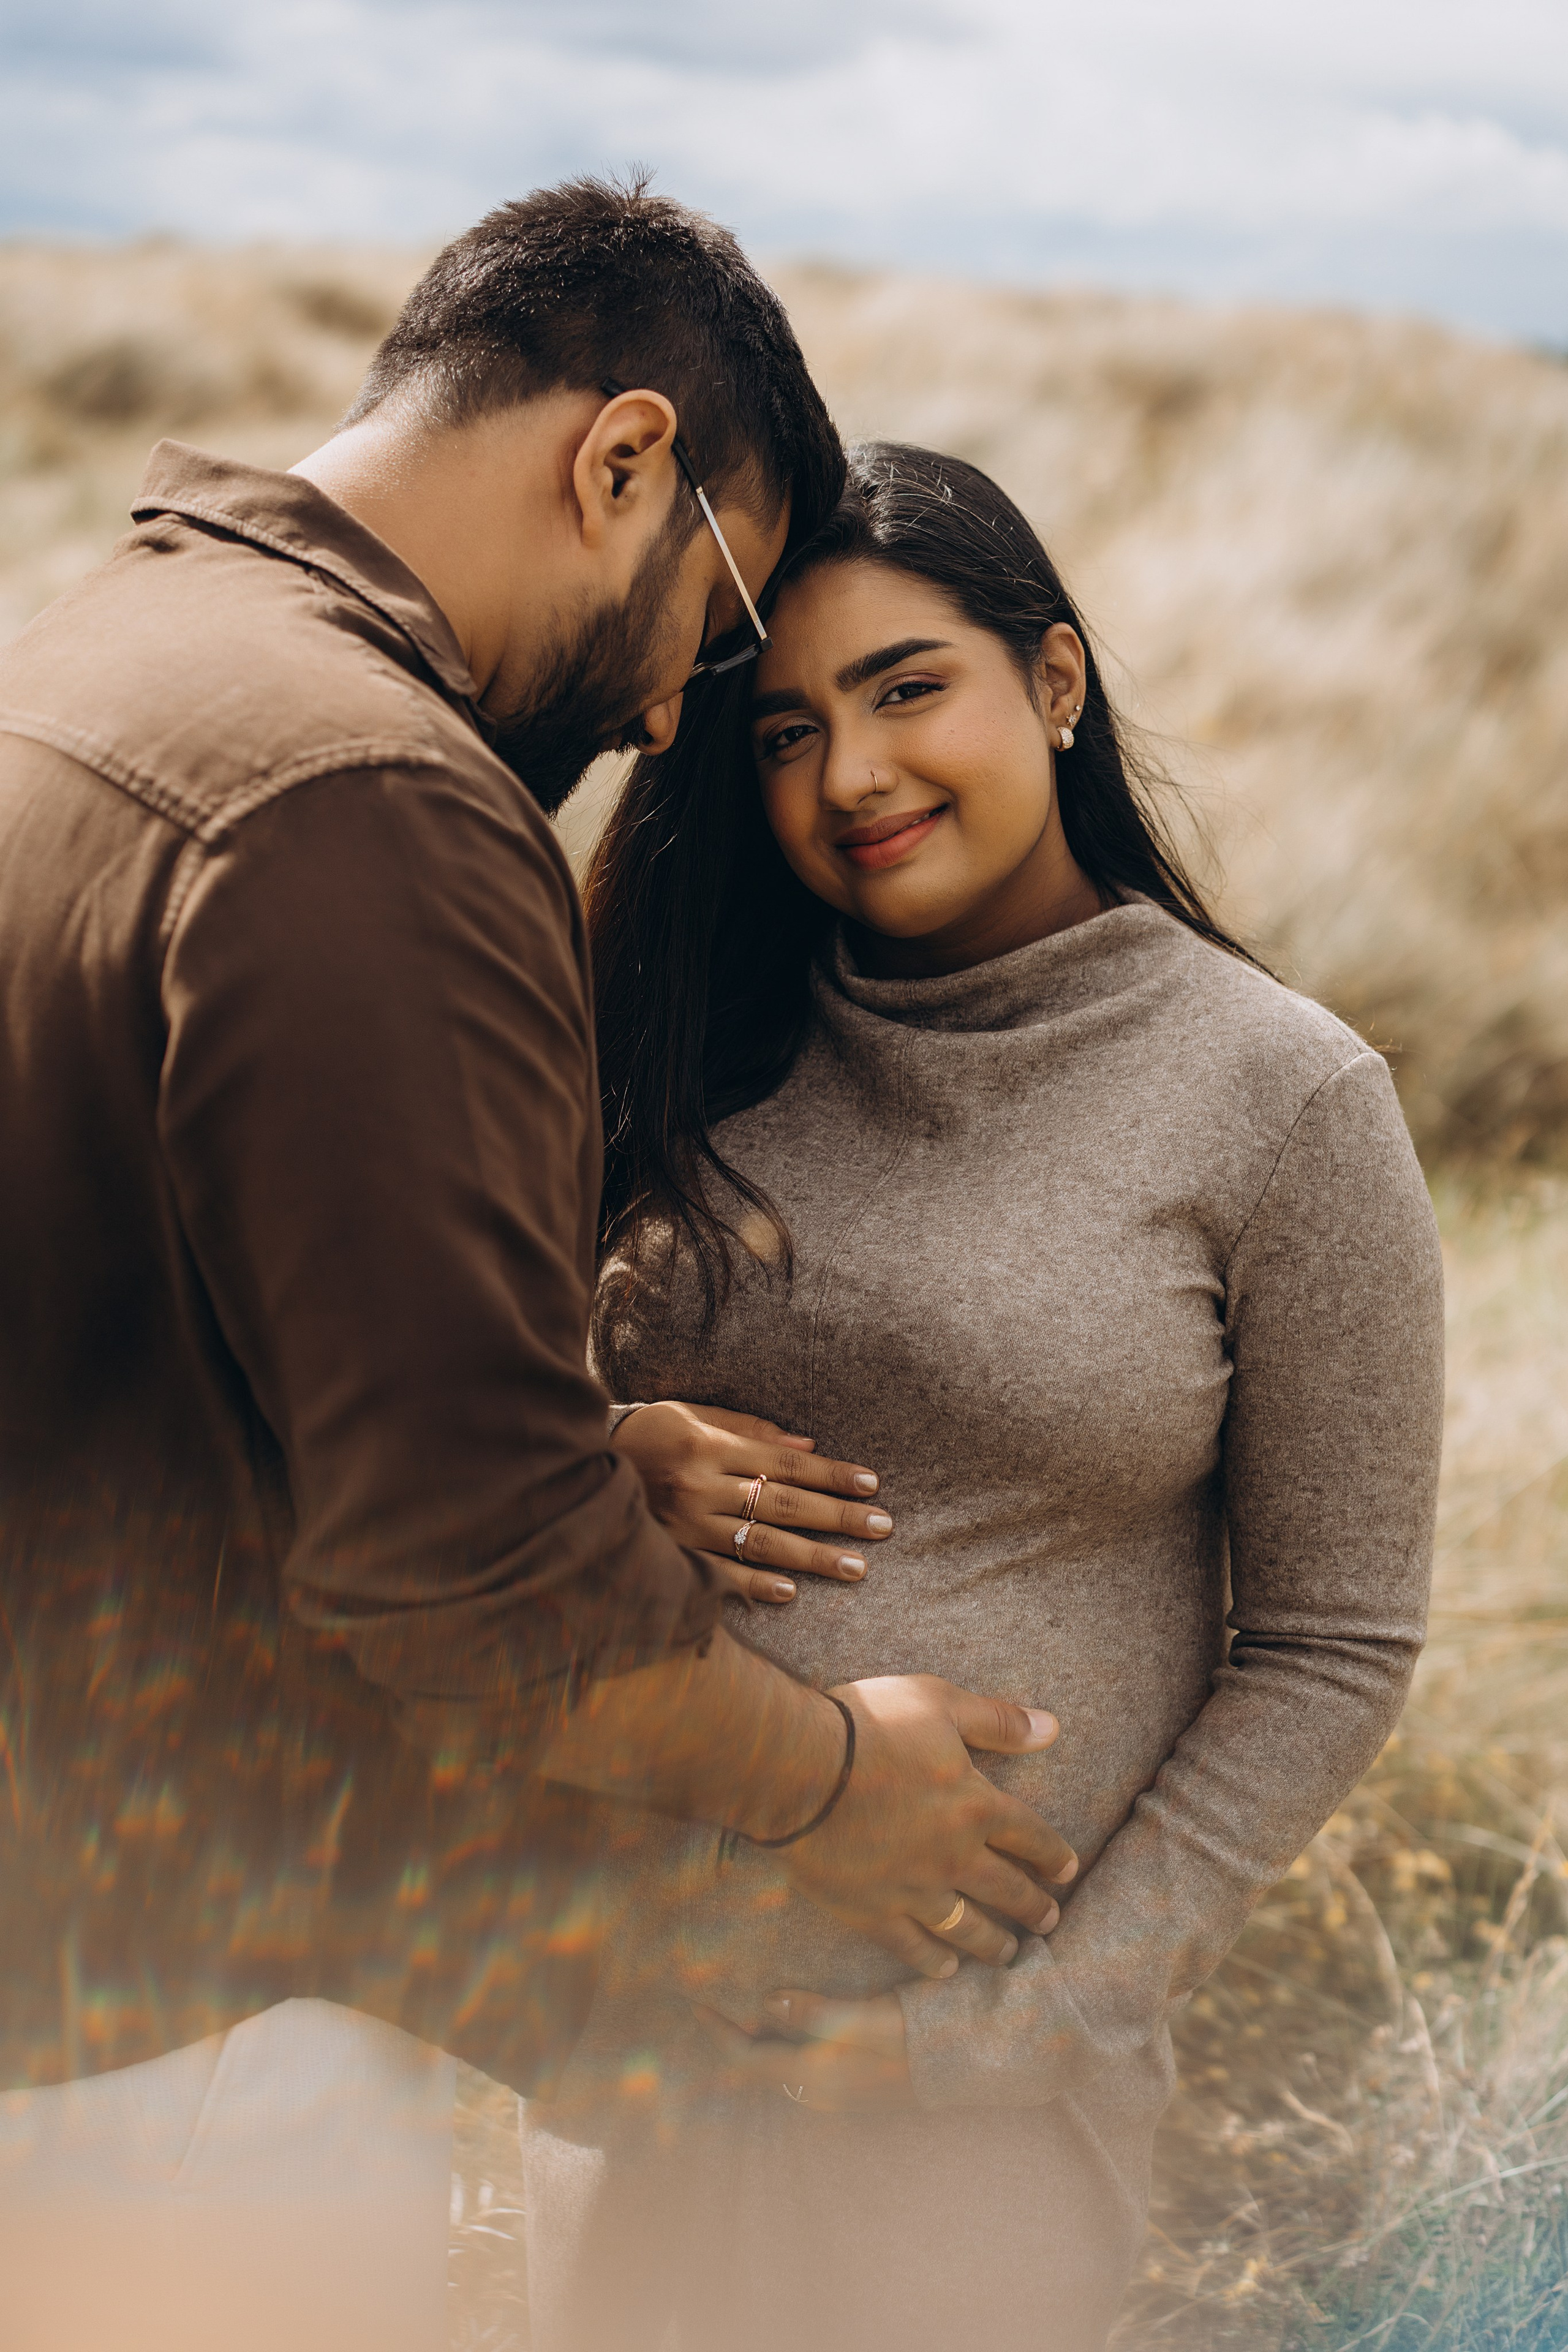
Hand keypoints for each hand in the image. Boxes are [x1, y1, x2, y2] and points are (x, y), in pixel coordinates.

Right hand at [614, 1401, 894, 1604]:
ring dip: (812, 1557)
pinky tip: (789, 1593)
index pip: (785, 1462)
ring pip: (760, 1543)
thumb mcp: (693, 1415)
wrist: (578, 1466)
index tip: (872, 1484)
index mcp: (707, 1445)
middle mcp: (699, 1486)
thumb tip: (808, 1445)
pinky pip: (717, 1573)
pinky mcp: (670, 1553)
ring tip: (856, 1567)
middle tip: (882, 1528)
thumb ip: (749, 1429)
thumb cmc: (648, 1433)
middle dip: (837, 1517)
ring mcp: (684, 1525)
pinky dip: (753, 1585)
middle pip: (783, 1504)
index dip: (831, 1473)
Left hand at [692, 1990, 913, 2113]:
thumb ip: (817, 2013)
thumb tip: (766, 2002)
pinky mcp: (853, 2084)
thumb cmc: (918, 2039)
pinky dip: (782, 2046)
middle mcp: (820, 2091)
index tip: (696, 2005)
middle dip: (733, 2038)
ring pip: (779, 2069)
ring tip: (743, 2009)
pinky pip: (800, 2068)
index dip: (719, 2034)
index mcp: (816, 2074)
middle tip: (714, 2003)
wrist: (967, 2068)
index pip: (748, 2059)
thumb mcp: (867, 2019)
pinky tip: (789, 2024)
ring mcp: (838, 2092)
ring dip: (757, 2043)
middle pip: (759, 2068)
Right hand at [781, 1676, 1074, 1980]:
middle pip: (1006, 1889)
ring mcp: (914, 1890)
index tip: (1068, 1872)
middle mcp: (954, 1856)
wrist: (798, 1768)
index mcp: (976, 1806)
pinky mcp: (872, 1911)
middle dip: (1033, 1906)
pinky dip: (932, 1961)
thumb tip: (1053, 1728)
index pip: (1030, 1836)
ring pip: (966, 1926)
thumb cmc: (868, 1726)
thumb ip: (997, 1722)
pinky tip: (946, 1968)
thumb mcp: (940, 1704)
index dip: (1053, 1855)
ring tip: (1008, 1955)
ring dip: (992, 1942)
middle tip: (1050, 1922)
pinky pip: (911, 1946)